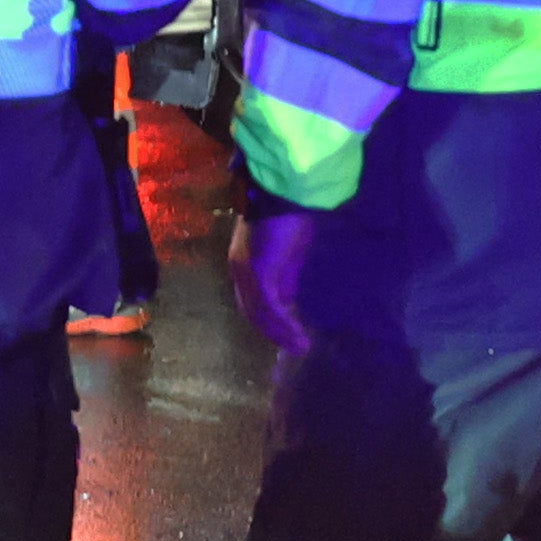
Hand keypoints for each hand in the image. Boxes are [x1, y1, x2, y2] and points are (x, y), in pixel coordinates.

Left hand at [240, 202, 333, 357]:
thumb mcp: (288, 246)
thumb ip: (285, 268)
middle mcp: (239, 268)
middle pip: (251, 310)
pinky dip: (285, 325)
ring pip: (259, 313)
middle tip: (294, 347)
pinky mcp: (259, 273)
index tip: (286, 330)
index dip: (266, 317)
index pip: (250, 297)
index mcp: (243, 260)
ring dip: (281, 333)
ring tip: (300, 347)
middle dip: (273, 331)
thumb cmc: (289, 212)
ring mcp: (247, 271)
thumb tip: (289, 295)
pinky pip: (270, 307)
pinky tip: (299, 337)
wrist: (283, 192)